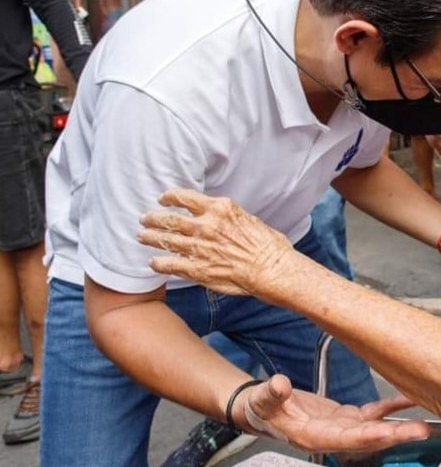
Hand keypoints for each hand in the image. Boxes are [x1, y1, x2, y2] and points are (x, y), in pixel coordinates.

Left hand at [139, 187, 293, 295]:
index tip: (162, 198)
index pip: (185, 197)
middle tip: (144, 218)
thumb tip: (222, 218)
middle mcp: (206, 225)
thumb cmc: (268, 246)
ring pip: (166, 240)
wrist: (272, 269)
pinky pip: (171, 264)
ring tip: (142, 236)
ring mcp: (200, 248)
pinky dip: (159, 263)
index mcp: (220, 209)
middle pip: (170, 219)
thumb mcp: (249, 219)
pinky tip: (153, 262)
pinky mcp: (198, 269)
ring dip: (151, 238)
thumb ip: (229, 217)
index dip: (169, 197)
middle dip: (153, 218)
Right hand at [239, 374, 428, 452]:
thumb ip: (271, 394)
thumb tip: (279, 385)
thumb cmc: (262, 408)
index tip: (390, 432)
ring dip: (399, 424)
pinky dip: (390, 407)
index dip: (370, 435)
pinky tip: (407, 400)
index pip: (347, 438)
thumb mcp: (262, 399)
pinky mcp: (345, 417)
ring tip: (424, 419)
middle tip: (422, 429)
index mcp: (314, 436)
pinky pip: (372, 413)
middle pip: (369, 438)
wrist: (263, 410)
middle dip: (395, 435)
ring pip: (375, 427)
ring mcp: (341, 427)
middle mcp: (332, 436)